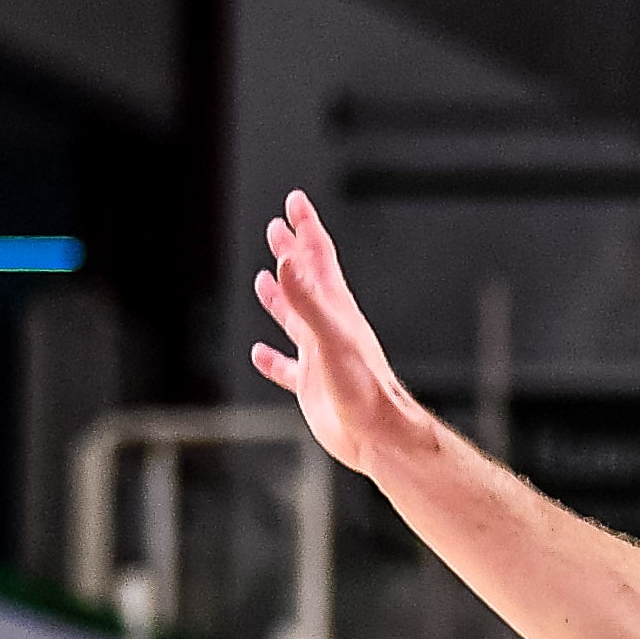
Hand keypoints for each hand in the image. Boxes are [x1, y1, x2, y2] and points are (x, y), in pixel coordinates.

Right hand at [247, 189, 426, 483]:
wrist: (379, 437)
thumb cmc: (364, 389)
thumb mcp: (332, 338)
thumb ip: (308, 300)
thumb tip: (287, 260)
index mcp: (336, 310)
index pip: (319, 258)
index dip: (306, 227)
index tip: (294, 201)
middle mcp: (329, 328)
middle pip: (307, 281)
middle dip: (292, 251)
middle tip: (276, 227)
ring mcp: (321, 357)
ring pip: (296, 319)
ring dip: (280, 298)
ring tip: (264, 279)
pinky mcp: (314, 387)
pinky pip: (288, 368)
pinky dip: (273, 360)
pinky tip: (259, 354)